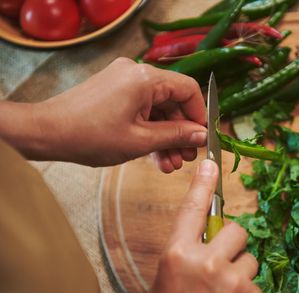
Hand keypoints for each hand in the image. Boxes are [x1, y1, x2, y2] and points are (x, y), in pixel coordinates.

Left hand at [30, 57, 206, 171]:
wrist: (46, 133)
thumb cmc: (90, 136)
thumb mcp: (141, 140)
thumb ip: (176, 136)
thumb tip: (203, 135)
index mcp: (145, 78)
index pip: (188, 90)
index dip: (199, 116)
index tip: (203, 139)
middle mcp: (136, 73)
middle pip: (173, 101)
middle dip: (181, 132)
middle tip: (187, 158)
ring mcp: (124, 81)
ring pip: (158, 109)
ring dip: (166, 136)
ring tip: (171, 164)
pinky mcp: (115, 91)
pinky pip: (142, 109)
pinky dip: (150, 130)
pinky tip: (156, 156)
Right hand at [146, 159, 262, 292]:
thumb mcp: (166, 285)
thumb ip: (185, 257)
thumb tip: (205, 240)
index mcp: (177, 256)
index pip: (191, 210)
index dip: (202, 184)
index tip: (211, 164)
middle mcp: (205, 261)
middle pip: (236, 230)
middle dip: (233, 244)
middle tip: (223, 265)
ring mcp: (232, 279)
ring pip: (249, 259)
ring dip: (241, 273)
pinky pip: (256, 284)